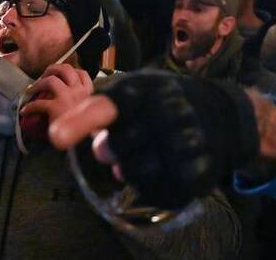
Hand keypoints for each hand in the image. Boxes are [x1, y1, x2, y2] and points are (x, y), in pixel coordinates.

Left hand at [21, 63, 93, 125]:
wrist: (85, 143)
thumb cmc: (86, 132)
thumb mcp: (88, 114)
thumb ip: (82, 106)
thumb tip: (70, 107)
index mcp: (88, 94)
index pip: (82, 74)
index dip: (71, 71)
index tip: (62, 75)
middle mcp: (79, 92)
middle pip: (66, 69)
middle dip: (53, 69)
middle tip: (44, 76)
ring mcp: (67, 97)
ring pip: (51, 80)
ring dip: (39, 83)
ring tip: (32, 89)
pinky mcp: (55, 107)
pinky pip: (39, 103)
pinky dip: (30, 107)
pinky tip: (25, 111)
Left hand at [50, 71, 258, 208]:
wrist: (219, 113)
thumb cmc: (160, 103)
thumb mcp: (132, 96)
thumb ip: (104, 115)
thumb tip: (99, 149)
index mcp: (145, 87)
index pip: (110, 103)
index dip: (82, 120)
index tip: (56, 136)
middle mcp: (170, 108)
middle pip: (119, 144)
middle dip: (116, 148)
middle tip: (129, 142)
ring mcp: (189, 138)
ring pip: (135, 170)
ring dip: (131, 168)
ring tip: (147, 153)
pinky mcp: (202, 168)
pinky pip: (159, 189)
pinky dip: (153, 183)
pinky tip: (163, 166)